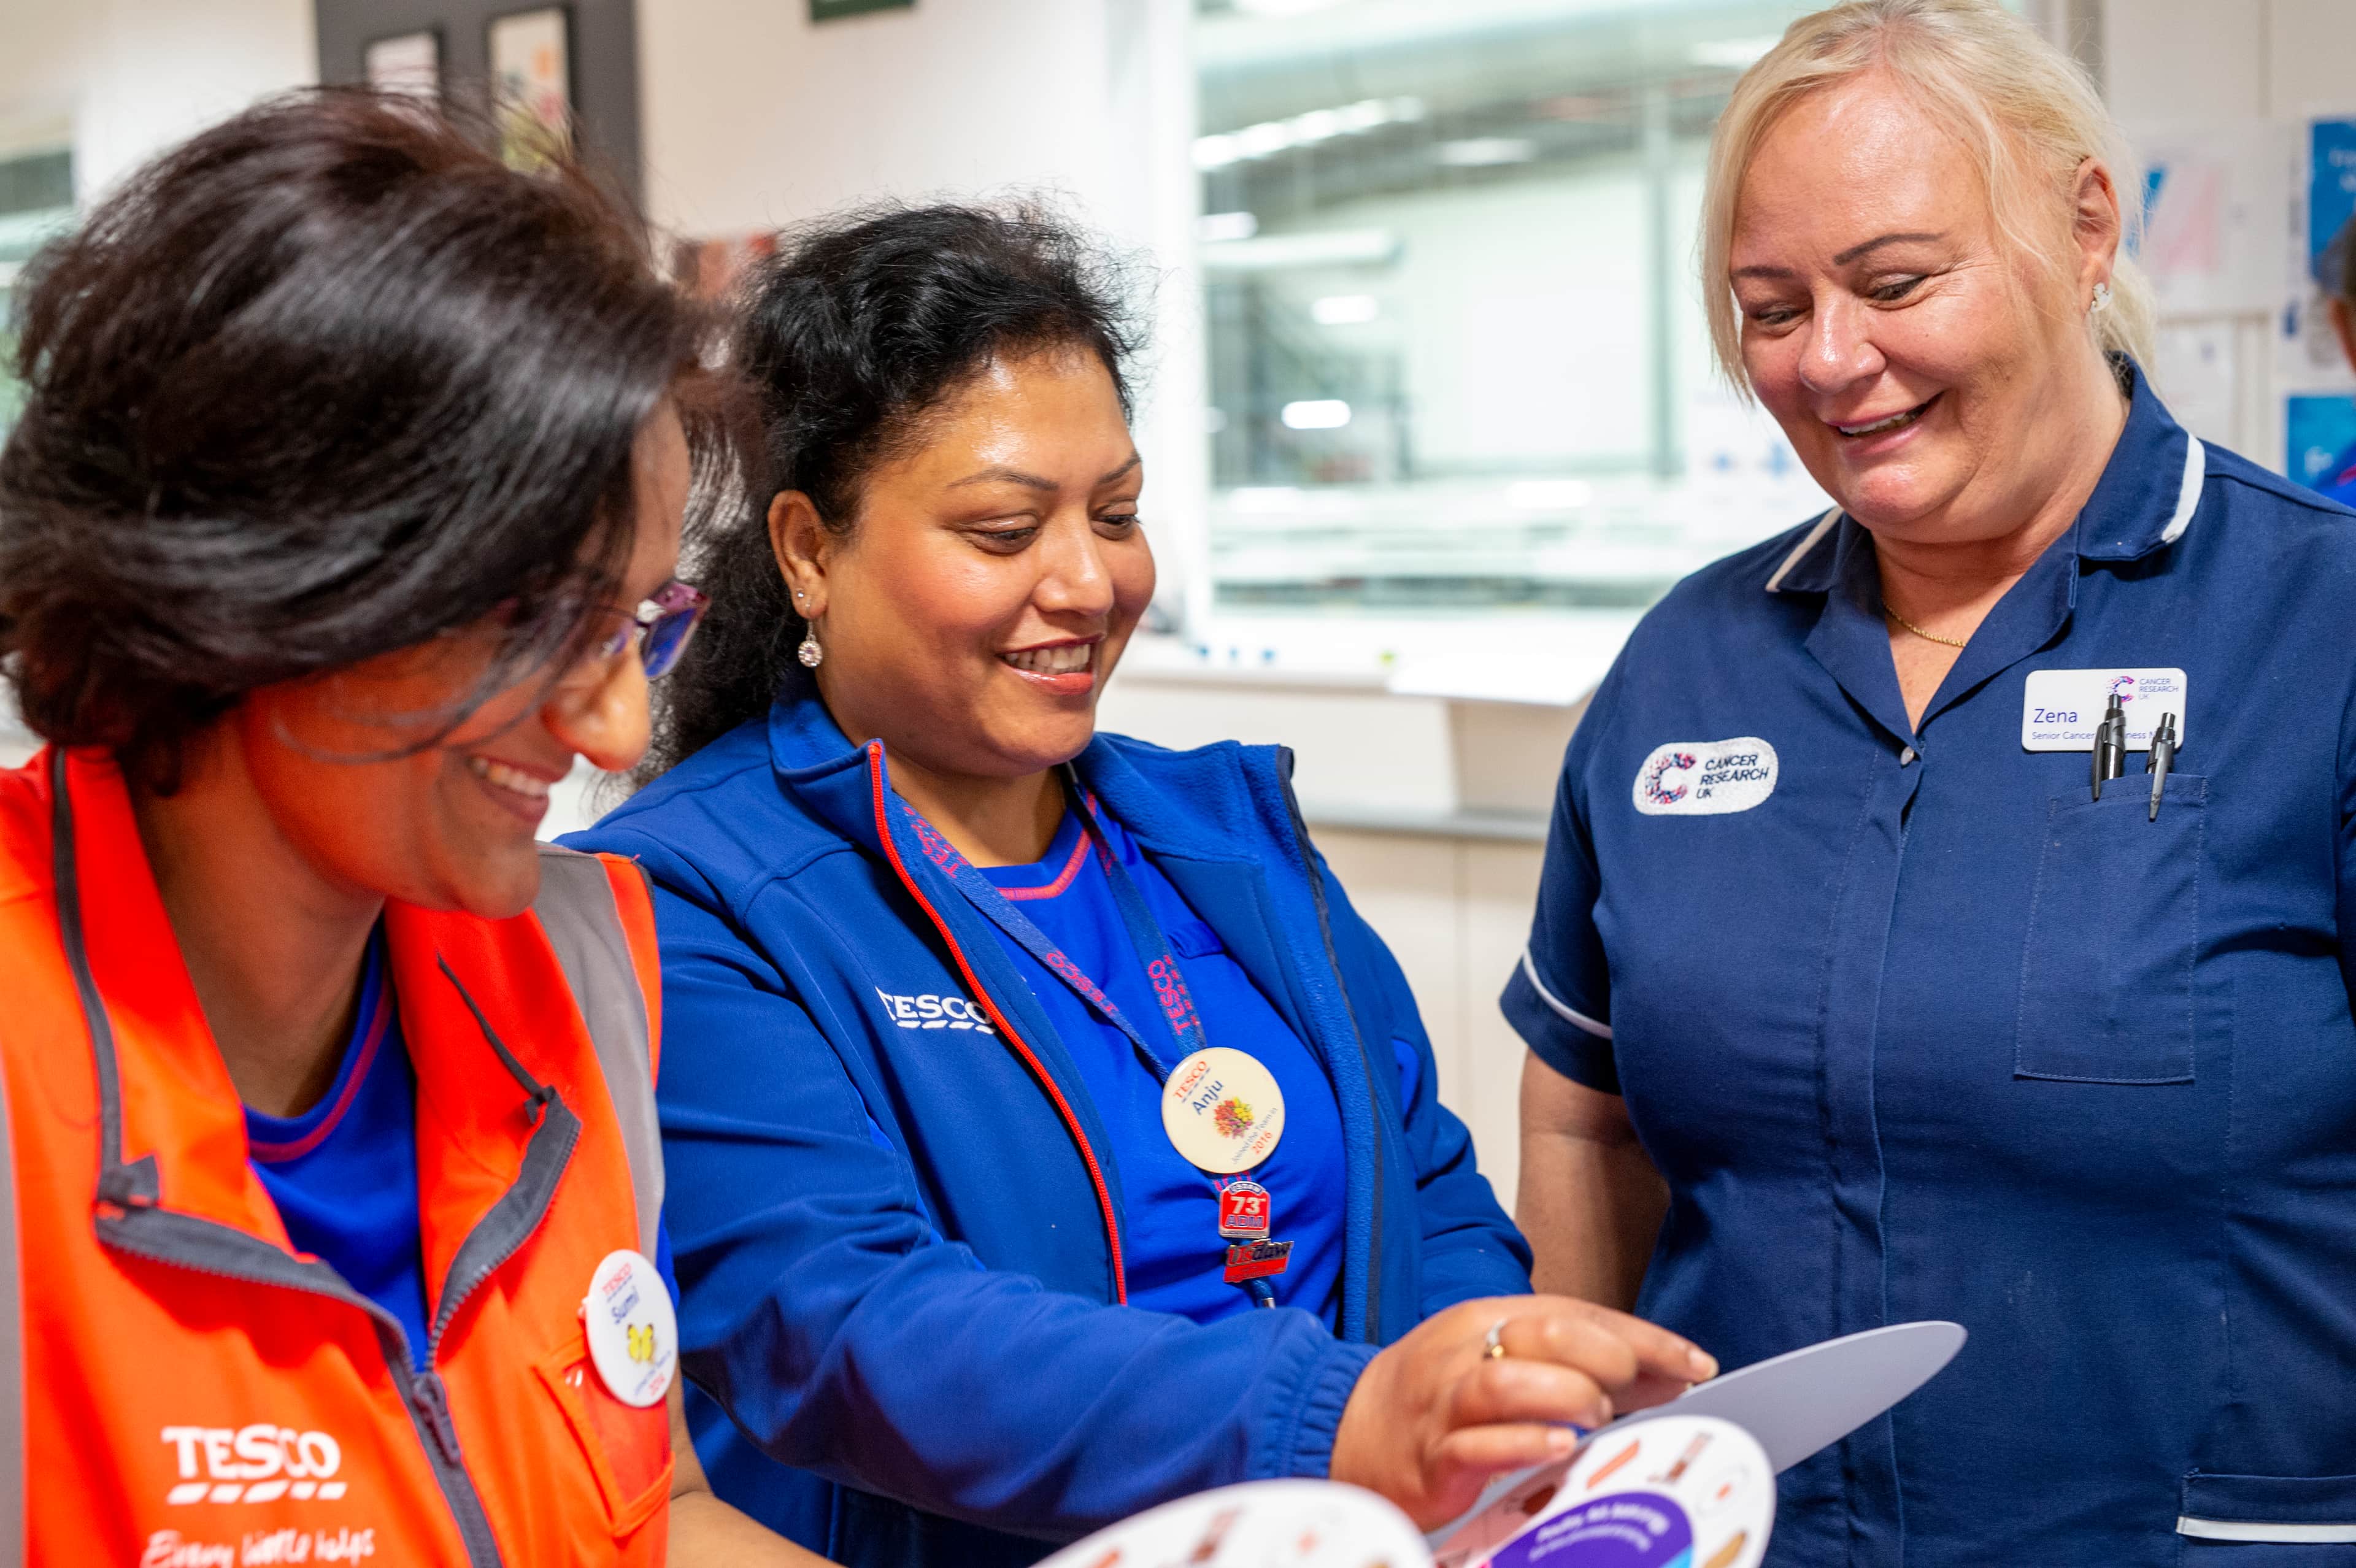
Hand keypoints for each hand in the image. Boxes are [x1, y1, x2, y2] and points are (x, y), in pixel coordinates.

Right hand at [1328, 1295, 1715, 1528]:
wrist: (1344, 1431)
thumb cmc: (1435, 1399)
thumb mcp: (1498, 1363)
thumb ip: (1570, 1366)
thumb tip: (1661, 1375)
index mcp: (1488, 1319)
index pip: (1576, 1313)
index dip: (1643, 1338)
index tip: (1697, 1363)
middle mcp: (1466, 1351)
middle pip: (1546, 1334)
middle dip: (1607, 1358)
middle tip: (1631, 1391)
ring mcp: (1445, 1403)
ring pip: (1511, 1383)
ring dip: (1569, 1397)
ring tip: (1595, 1417)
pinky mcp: (1431, 1456)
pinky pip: (1478, 1444)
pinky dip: (1524, 1443)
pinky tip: (1560, 1447)